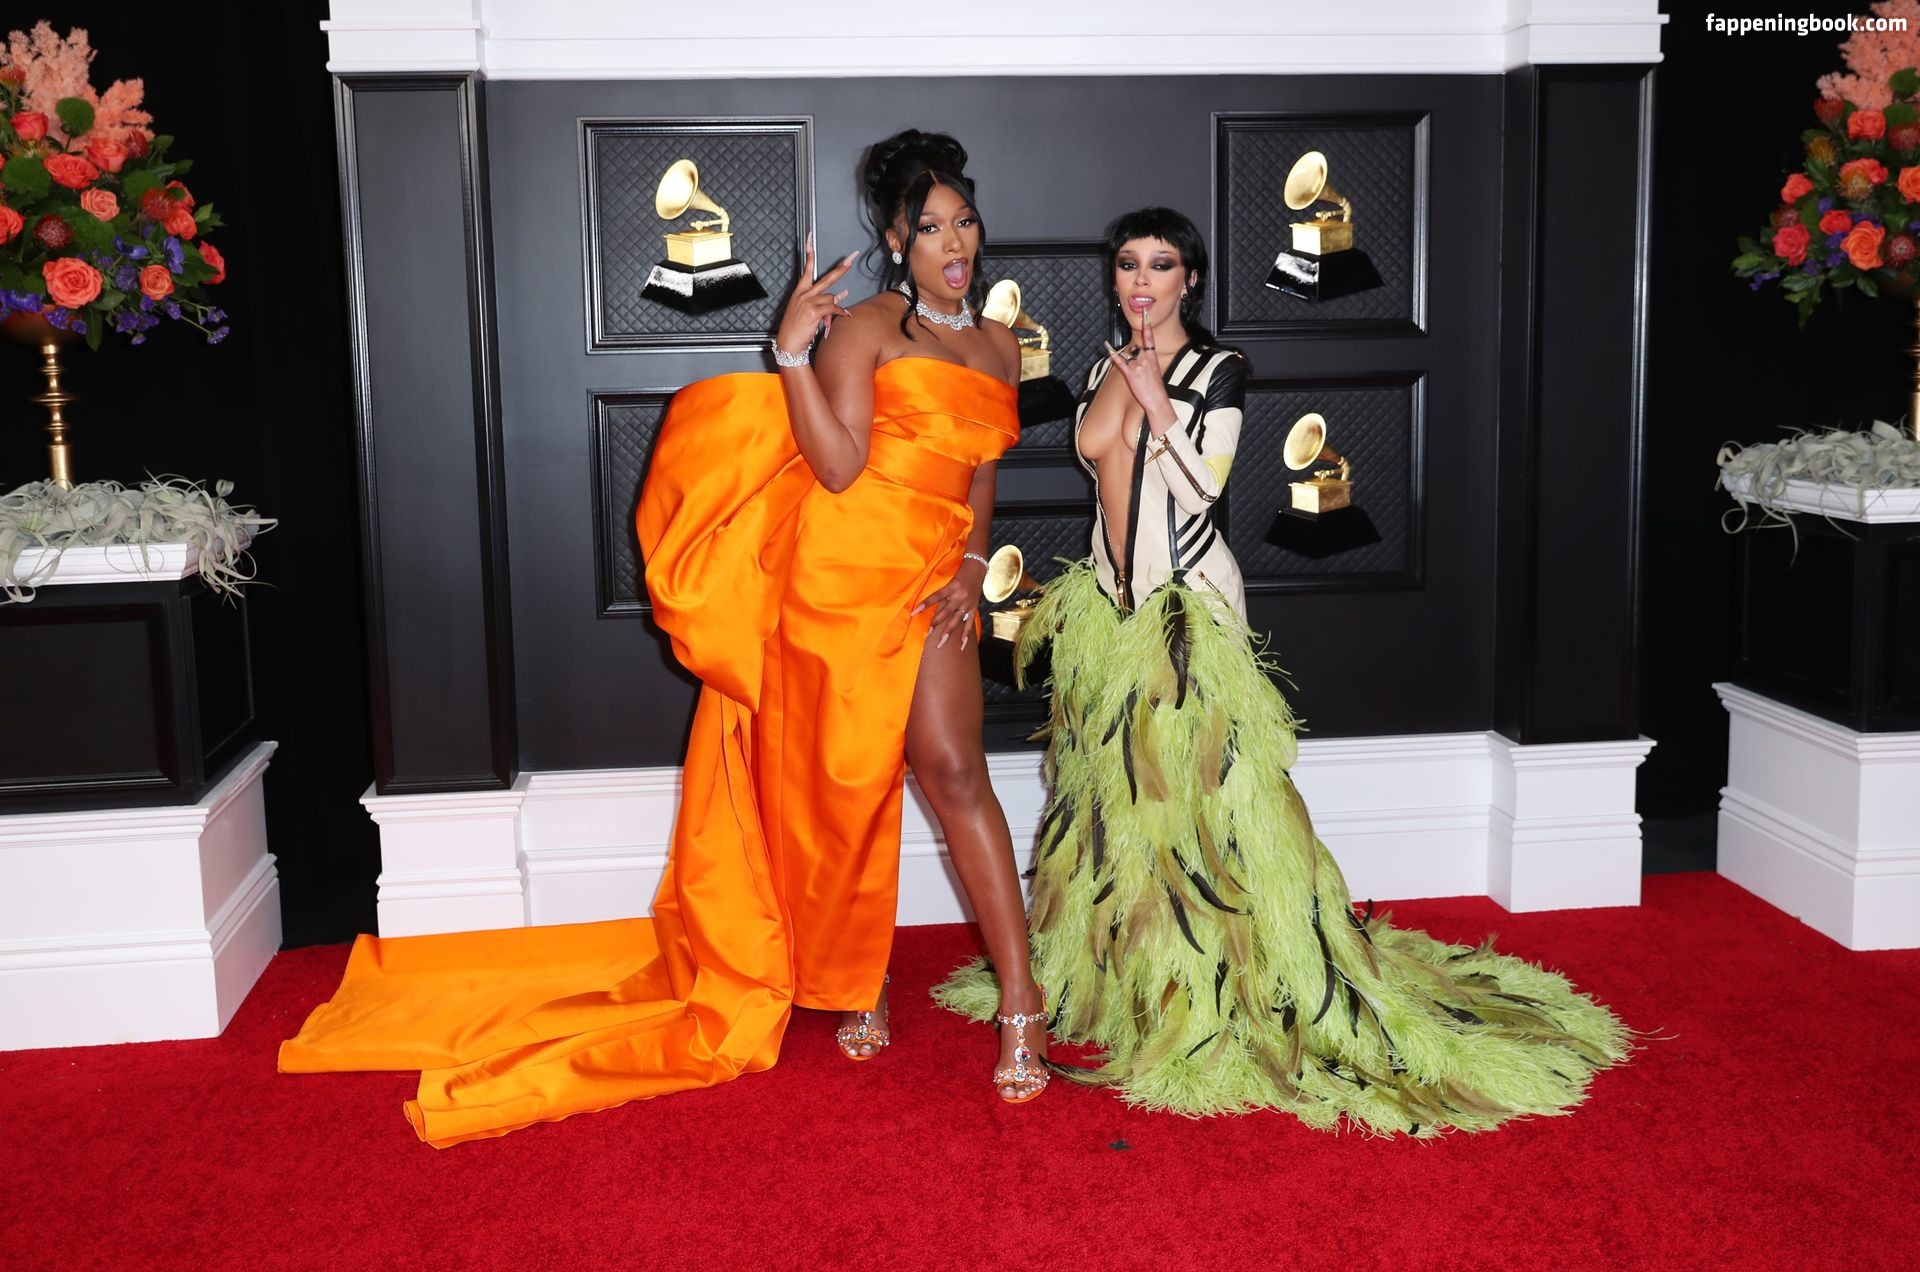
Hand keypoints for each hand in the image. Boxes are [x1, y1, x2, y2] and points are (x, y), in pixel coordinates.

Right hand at [775, 233, 856, 360]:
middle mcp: (804, 294)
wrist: (789, 344)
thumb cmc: (796, 329)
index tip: (809, 239)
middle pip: (827, 278)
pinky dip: (841, 312)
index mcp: (800, 292)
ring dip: (835, 307)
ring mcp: (809, 302)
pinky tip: (846, 315)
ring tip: (828, 319)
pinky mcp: (814, 312)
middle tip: (852, 257)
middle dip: (841, 268)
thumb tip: (841, 294)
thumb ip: (824, 302)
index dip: (809, 254)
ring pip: (832, 297)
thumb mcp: (808, 313)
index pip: (806, 269)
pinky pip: (834, 308)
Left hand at [913, 559, 985, 650]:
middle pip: (945, 612)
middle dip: (936, 623)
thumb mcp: (950, 581)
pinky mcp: (974, 608)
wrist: (977, 568)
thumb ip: (943, 594)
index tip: (914, 612)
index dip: (924, 604)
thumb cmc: (960, 574)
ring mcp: (967, 604)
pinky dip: (966, 634)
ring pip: (956, 620)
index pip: (935, 597)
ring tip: (941, 642)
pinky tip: (962, 644)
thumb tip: (931, 607)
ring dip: (948, 632)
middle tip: (928, 634)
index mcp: (951, 588)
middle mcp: (959, 596)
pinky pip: (969, 623)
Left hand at [1102, 310, 1174, 434]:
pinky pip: (1120, 361)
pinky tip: (1107, 347)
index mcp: (1153, 357)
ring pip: (1129, 354)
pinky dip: (1113, 355)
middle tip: (1141, 337)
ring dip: (1129, 362)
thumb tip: (1138, 355)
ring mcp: (1138, 365)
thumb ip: (1147, 360)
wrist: (1157, 399)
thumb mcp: (1155, 370)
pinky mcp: (1131, 373)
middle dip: (1136, 347)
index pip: (1150, 338)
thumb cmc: (1156, 387)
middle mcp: (1145, 358)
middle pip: (1136, 346)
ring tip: (1138, 374)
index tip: (1146, 314)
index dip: (1147, 325)